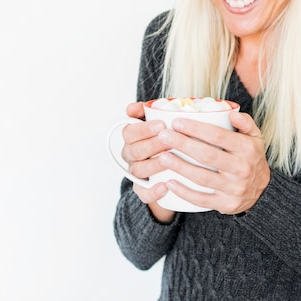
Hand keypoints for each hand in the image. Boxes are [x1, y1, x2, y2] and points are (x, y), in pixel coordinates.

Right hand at [121, 102, 175, 222]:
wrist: (170, 166)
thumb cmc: (165, 138)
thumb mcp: (157, 122)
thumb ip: (148, 111)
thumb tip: (132, 107)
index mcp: (131, 138)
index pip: (129, 132)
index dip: (143, 129)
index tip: (161, 124)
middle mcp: (130, 156)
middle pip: (135, 151)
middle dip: (152, 144)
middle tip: (169, 139)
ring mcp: (136, 173)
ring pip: (139, 170)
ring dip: (154, 165)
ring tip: (171, 161)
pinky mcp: (143, 190)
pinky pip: (144, 193)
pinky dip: (153, 191)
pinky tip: (166, 186)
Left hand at [156, 110, 269, 214]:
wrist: (263, 192)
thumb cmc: (251, 158)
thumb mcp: (255, 137)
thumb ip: (245, 122)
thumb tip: (231, 113)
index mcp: (246, 149)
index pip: (218, 136)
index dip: (195, 129)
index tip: (176, 122)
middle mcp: (241, 169)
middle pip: (207, 155)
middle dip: (182, 144)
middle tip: (163, 136)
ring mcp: (234, 188)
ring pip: (202, 177)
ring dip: (180, 167)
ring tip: (162, 156)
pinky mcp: (226, 204)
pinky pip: (202, 199)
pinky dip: (184, 192)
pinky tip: (169, 183)